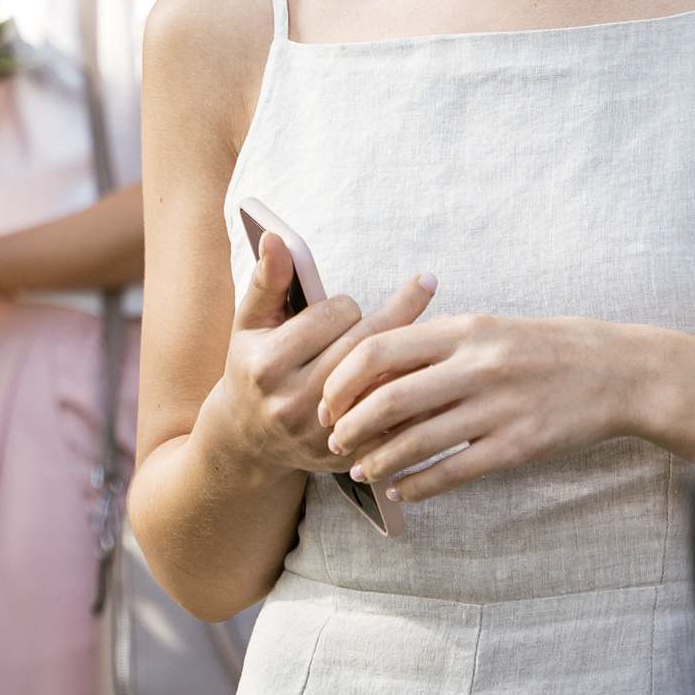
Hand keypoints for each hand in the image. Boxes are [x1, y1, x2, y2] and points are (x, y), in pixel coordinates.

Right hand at [200, 233, 436, 483]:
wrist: (248, 438)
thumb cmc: (253, 365)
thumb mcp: (250, 323)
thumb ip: (266, 280)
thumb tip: (276, 237)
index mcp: (268, 365)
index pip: (331, 318)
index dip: (347, 304)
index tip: (350, 305)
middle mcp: (293, 403)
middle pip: (364, 348)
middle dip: (393, 316)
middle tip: (425, 285)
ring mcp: (321, 435)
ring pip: (385, 384)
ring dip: (415, 353)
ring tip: (447, 322)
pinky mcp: (345, 457)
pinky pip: (394, 422)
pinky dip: (417, 397)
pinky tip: (435, 372)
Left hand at [320, 315, 682, 504]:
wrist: (618, 372)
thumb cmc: (544, 348)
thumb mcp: (487, 328)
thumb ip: (434, 345)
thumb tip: (371, 366)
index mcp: (464, 330)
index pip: (380, 350)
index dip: (343, 379)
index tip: (328, 400)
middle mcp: (478, 365)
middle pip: (391, 398)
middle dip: (351, 424)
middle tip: (334, 441)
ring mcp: (500, 408)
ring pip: (418, 441)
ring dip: (379, 460)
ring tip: (360, 470)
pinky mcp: (520, 446)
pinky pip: (456, 471)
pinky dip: (420, 486)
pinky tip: (402, 493)